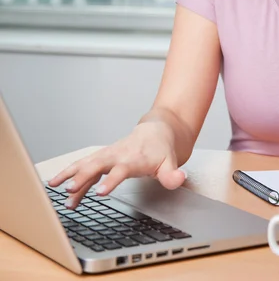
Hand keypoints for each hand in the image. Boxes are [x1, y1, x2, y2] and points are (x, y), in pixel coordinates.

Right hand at [48, 121, 186, 207]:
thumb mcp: (171, 162)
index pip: (121, 170)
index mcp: (134, 158)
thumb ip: (172, 174)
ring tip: (54, 187)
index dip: (111, 181)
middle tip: (70, 189)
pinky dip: (71, 174)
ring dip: (70, 174)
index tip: (100, 193)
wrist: (157, 131)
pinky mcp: (103, 158)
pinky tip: (60, 187)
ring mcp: (108, 155)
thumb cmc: (162, 149)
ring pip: (86, 163)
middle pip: (97, 164)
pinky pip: (84, 166)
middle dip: (83, 176)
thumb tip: (179, 179)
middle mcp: (118, 154)